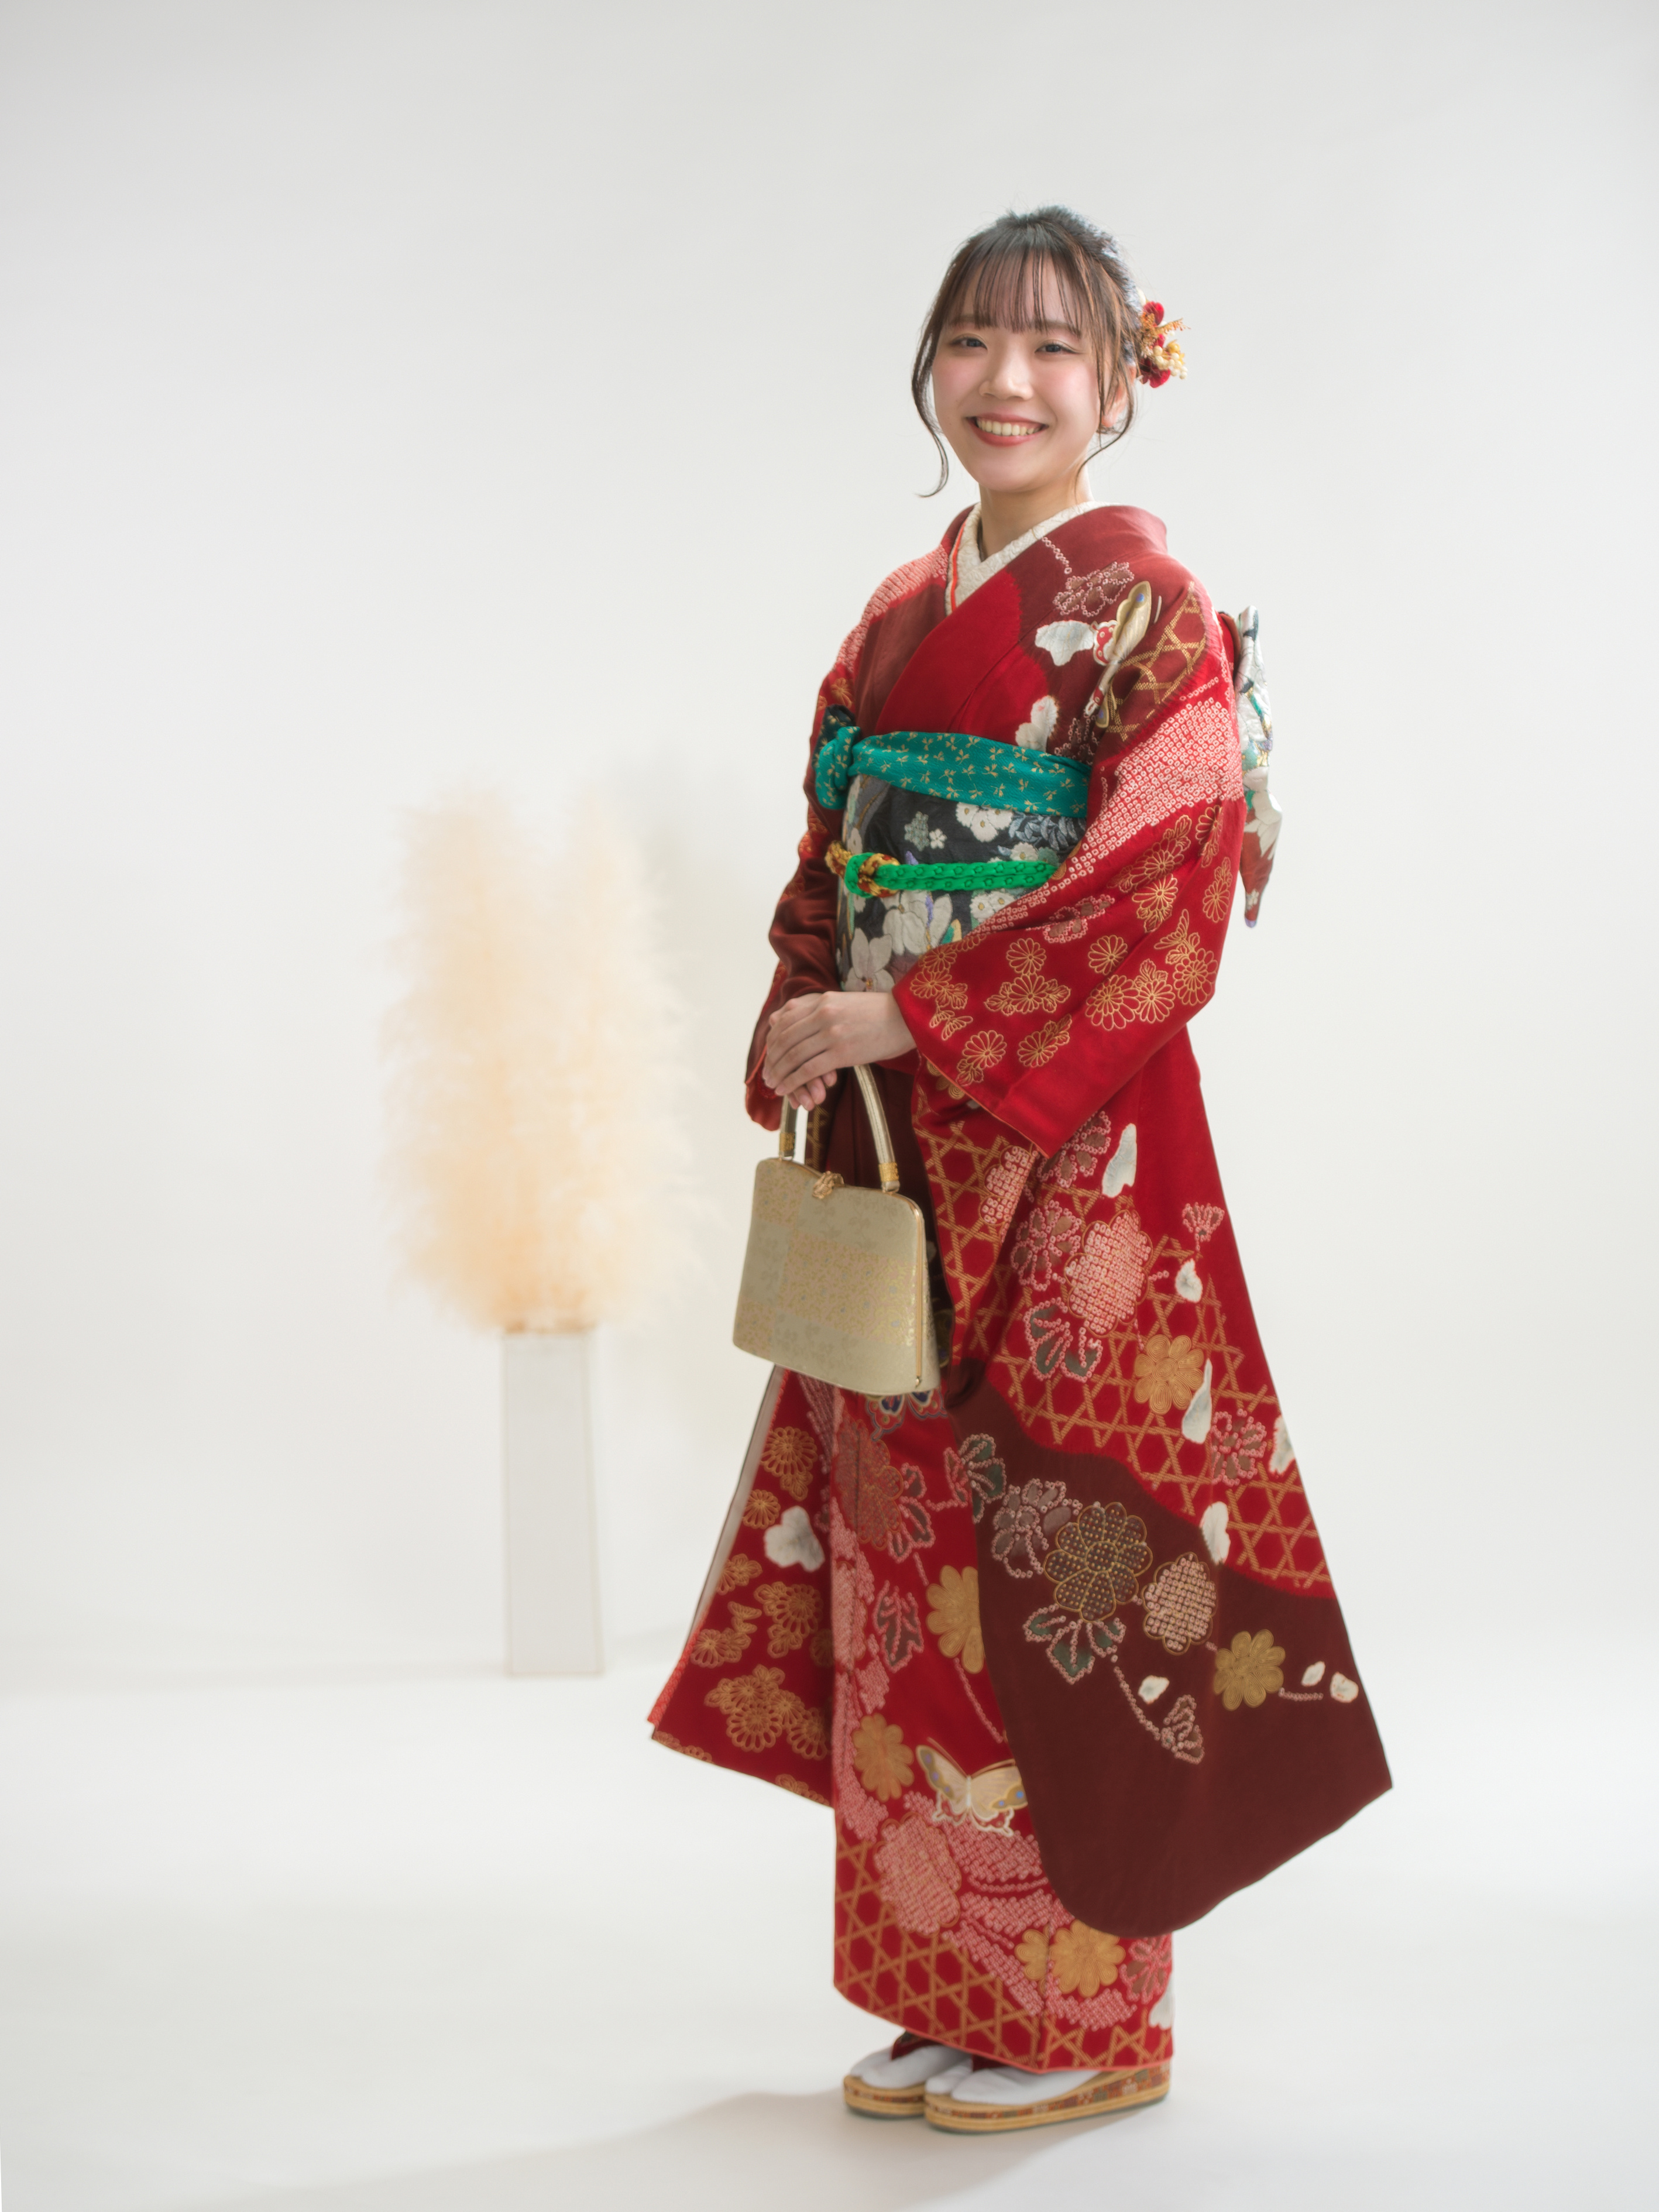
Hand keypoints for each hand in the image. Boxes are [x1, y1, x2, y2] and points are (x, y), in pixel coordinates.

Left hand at [763, 989, 915, 1108]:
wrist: (907, 1018)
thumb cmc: (878, 1013)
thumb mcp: (843, 1002)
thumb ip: (816, 1008)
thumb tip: (787, 1016)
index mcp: (822, 1001)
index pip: (785, 1022)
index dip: (772, 1042)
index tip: (768, 1055)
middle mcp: (823, 1014)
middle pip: (785, 1039)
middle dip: (772, 1060)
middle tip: (766, 1075)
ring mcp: (831, 1033)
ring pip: (793, 1056)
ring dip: (779, 1073)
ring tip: (773, 1085)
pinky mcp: (842, 1053)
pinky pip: (808, 1069)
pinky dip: (792, 1081)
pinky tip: (786, 1089)